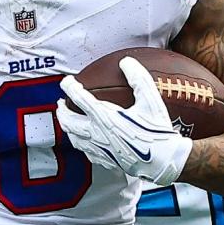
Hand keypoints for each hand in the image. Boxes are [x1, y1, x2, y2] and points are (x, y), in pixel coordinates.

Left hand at [56, 57, 192, 185]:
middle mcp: (98, 133)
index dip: (69, 87)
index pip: (79, 98)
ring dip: (67, 127)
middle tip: (61, 103)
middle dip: (62, 111)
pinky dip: (80, 143)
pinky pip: (86, 152)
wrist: (162, 162)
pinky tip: (85, 141)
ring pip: (74, 138)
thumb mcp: (151, 100)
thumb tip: (126, 62)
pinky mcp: (105, 160)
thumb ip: (138, 78)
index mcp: (105, 117)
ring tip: (68, 121)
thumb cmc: (157, 131)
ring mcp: (99, 149)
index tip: (66, 81)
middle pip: (69, 121)